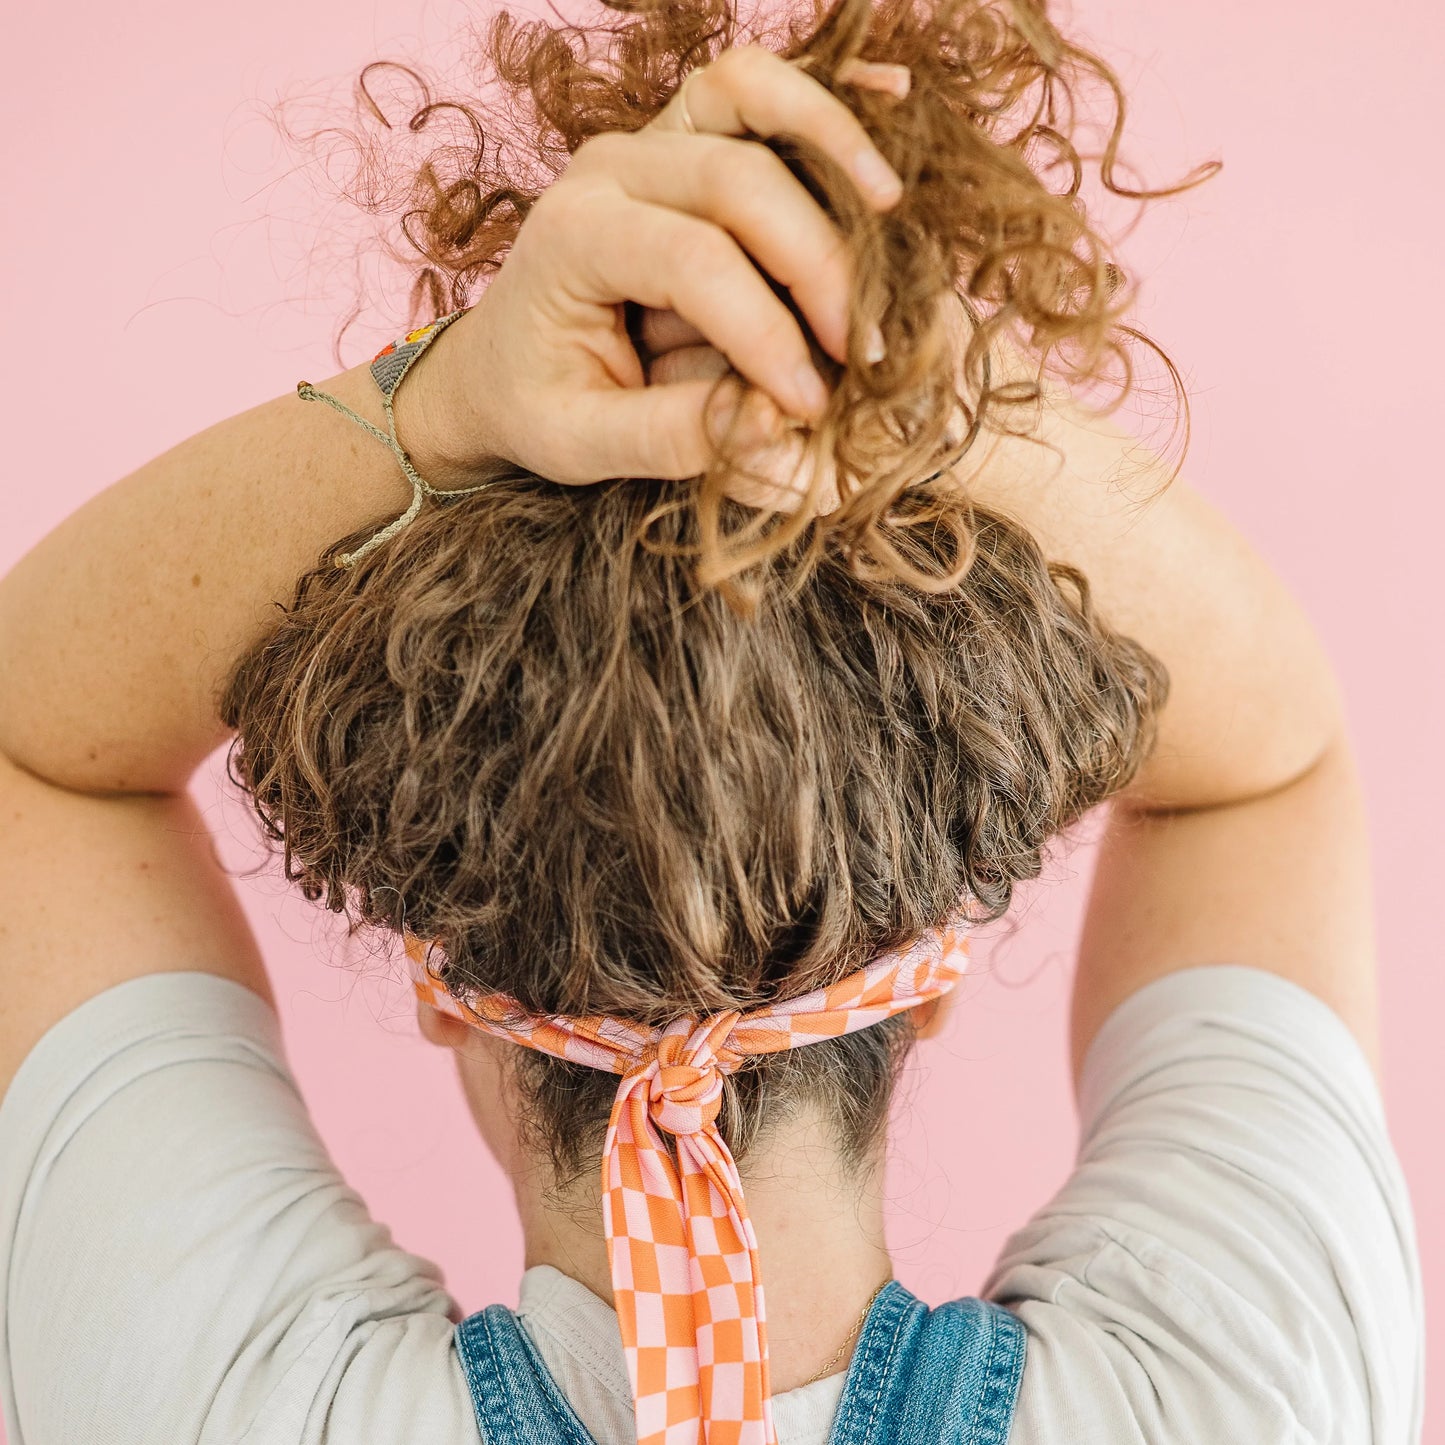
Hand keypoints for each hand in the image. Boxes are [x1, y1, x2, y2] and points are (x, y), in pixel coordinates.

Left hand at [419, 46, 909, 487]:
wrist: (502, 362)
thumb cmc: (537, 402)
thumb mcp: (582, 442)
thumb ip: (673, 439)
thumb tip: (780, 434)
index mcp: (573, 235)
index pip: (694, 262)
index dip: (768, 332)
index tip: (811, 406)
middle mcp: (610, 168)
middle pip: (737, 178)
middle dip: (815, 264)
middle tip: (862, 352)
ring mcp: (651, 142)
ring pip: (750, 95)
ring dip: (833, 146)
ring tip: (891, 213)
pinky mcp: (687, 140)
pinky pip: (757, 90)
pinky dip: (819, 99)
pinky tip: (887, 104)